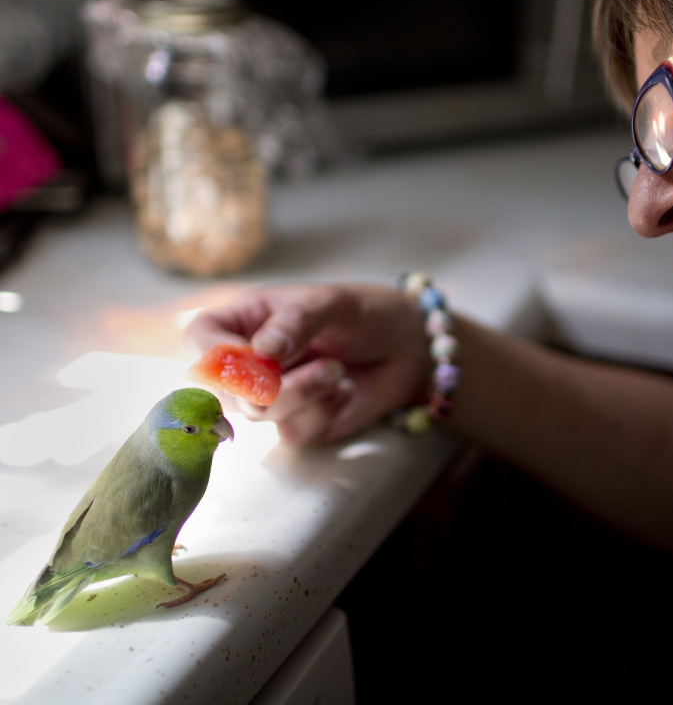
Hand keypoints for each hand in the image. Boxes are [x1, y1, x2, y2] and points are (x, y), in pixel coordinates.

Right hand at [183, 283, 431, 445]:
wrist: (408, 346)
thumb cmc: (366, 313)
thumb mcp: (334, 302)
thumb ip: (297, 320)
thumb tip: (261, 352)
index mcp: (246, 320)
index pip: (201, 339)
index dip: (216, 355)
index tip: (253, 358)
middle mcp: (249, 361)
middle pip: (225, 387)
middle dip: (271, 384)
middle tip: (324, 367)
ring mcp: (271, 396)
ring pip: (258, 414)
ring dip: (304, 394)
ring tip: (339, 369)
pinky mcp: (298, 422)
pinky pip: (293, 432)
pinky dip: (324, 413)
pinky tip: (345, 391)